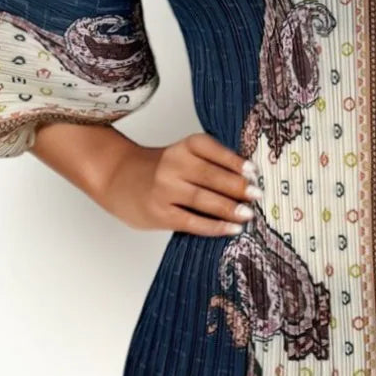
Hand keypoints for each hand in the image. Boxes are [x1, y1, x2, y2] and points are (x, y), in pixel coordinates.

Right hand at [100, 132, 261, 234]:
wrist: (117, 178)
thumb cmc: (159, 169)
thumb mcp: (182, 155)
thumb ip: (210, 164)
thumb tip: (249, 181)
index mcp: (184, 146)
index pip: (214, 150)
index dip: (236, 162)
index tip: (255, 171)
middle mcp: (173, 164)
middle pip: (212, 176)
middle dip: (238, 187)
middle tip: (258, 195)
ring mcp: (165, 189)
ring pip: (204, 200)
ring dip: (230, 208)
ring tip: (248, 214)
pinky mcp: (160, 213)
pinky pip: (192, 221)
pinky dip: (215, 226)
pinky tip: (231, 229)